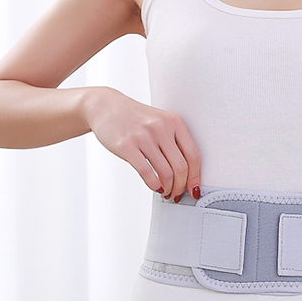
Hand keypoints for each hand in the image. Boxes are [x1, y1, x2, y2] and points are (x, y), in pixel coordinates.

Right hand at [85, 87, 200, 200]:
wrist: (106, 106)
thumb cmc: (134, 117)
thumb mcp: (160, 121)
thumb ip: (173, 141)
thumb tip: (185, 172)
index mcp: (174, 121)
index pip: (193, 155)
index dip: (196, 177)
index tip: (194, 189)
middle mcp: (161, 128)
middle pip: (181, 167)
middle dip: (181, 186)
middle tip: (178, 194)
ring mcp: (144, 137)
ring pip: (165, 172)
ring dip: (168, 188)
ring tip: (166, 192)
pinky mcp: (127, 146)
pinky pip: (147, 172)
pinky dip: (154, 185)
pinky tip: (155, 187)